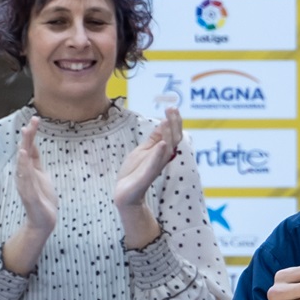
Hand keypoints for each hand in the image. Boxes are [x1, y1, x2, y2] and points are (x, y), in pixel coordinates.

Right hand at [4, 117, 58, 274]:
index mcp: (29, 169)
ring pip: (23, 164)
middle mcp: (24, 174)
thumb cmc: (42, 198)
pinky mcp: (29, 195)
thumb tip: (32, 145)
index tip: (36, 119)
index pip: (30, 148)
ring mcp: (25, 184)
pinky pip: (25, 179)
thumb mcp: (40, 174)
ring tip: (26, 136)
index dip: (32, 134)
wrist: (43, 221)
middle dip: (28, 137)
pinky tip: (23, 157)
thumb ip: (35, 161)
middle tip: (32, 122)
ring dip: (24, 150)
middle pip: (25, 152)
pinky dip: (23, 168)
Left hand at [113, 105, 182, 250]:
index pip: (172, 134)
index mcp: (161, 152)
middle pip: (173, 139)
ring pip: (166, 149)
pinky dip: (159, 154)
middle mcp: (161, 158)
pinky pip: (155, 164)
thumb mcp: (143, 150)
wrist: (124, 193)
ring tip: (166, 121)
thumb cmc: (133, 172)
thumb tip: (164, 122)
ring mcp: (155, 167)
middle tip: (172, 109)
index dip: (174, 121)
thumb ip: (154, 139)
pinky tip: (163, 144)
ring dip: (168, 134)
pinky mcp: (146, 176)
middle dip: (174, 124)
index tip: (172, 107)